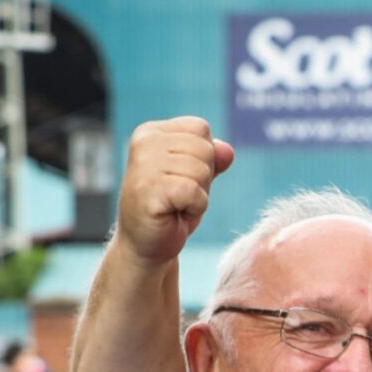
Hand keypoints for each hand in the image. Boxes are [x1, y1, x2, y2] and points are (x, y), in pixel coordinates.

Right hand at [115, 118, 234, 266]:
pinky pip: (194, 191)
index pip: (200, 128)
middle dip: (203, 178)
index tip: (183, 177)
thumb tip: (227, 150)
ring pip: (202, 170)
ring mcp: (143, 165)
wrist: (146, 244)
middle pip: (204, 148)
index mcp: (151, 132)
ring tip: (176, 204)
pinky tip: (175, 213)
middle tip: (180, 196)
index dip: (204, 157)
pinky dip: (195, 207)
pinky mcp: (150, 189)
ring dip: (198, 195)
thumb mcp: (196, 177)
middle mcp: (144, 143)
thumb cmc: (172, 208)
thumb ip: (213, 158)